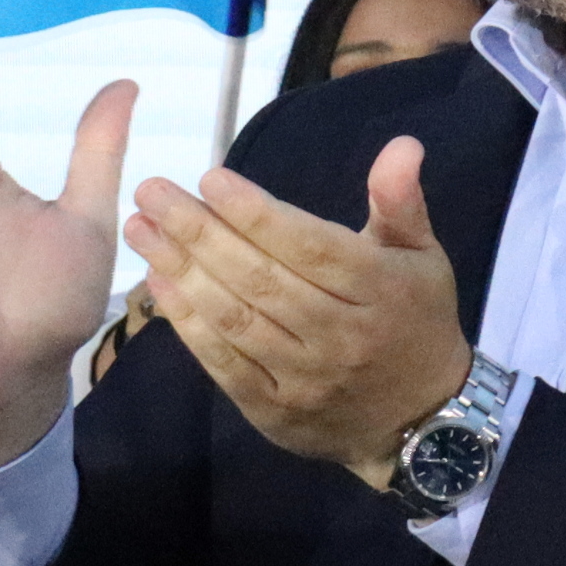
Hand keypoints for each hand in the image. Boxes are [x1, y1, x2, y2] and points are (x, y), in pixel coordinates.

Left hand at [121, 134, 469, 489]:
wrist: (421, 420)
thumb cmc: (416, 322)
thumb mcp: (423, 257)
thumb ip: (401, 202)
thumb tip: (401, 145)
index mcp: (381, 291)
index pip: (311, 247)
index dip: (258, 214)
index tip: (211, 178)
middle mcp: (342, 335)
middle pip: (262, 280)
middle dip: (201, 232)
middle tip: (153, 192)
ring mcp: (305, 378)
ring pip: (235, 319)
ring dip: (181, 271)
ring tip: (142, 229)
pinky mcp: (273, 410)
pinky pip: (223, 363)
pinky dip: (187, 323)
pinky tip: (158, 284)